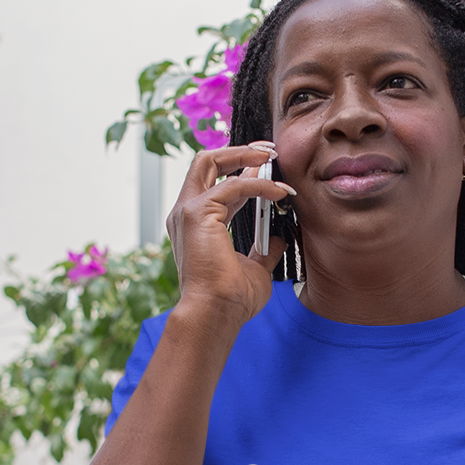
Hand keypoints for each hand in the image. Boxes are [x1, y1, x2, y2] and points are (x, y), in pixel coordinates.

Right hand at [166, 143, 294, 325]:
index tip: (265, 167)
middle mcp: (184, 213)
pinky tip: (279, 192)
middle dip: (236, 151)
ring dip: (245, 156)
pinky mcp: (198, 213)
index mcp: (194, 225)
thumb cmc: (230, 299)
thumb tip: (278, 239)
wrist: (216, 313)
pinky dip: (259, 185)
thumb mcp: (254, 268)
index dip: (240, 171)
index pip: (214, 184)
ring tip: (272, 157)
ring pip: (211, 161)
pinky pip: (234, 185)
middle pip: (204, 162)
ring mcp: (187, 211)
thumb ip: (263, 249)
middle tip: (267, 151)